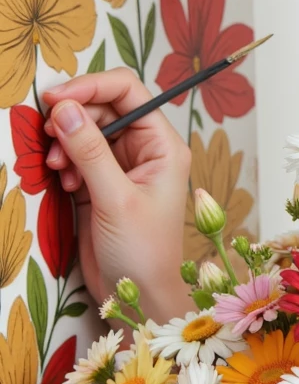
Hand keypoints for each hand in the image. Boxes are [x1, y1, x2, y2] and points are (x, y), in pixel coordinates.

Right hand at [41, 69, 193, 315]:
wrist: (137, 297)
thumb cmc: (143, 252)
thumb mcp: (115, 200)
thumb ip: (90, 153)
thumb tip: (65, 109)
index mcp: (163, 145)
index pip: (128, 92)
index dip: (91, 86)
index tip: (55, 99)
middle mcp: (145, 149)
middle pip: (103, 108)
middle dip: (73, 118)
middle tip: (50, 137)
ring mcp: (121, 166)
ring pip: (86, 131)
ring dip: (66, 143)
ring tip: (58, 169)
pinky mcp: (100, 184)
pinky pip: (77, 156)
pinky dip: (65, 163)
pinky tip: (65, 184)